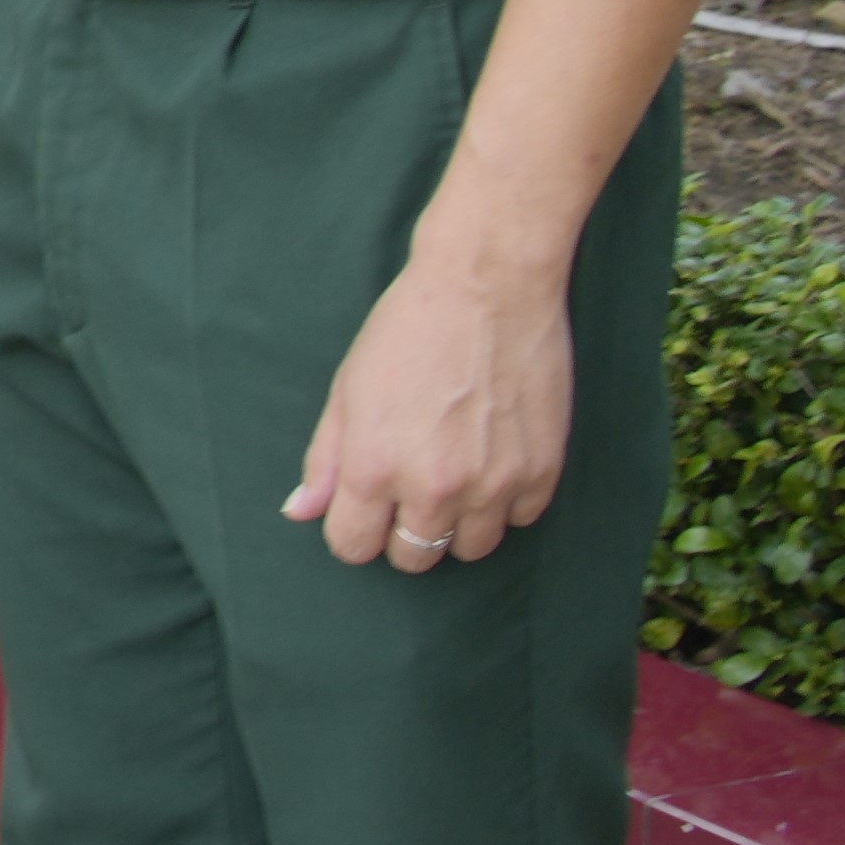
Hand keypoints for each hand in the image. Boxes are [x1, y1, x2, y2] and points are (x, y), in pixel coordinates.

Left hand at [284, 241, 576, 571]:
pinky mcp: (543, 471)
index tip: (364, 506)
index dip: (354, 528)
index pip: (353, 547)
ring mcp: (495, 483)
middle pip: (413, 557)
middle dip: (403, 531)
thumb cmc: (407, 331)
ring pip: (471, 550)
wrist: (488, 287)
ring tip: (453, 473)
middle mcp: (435, 487)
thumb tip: (300, 512)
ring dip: (457, 522)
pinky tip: (492, 460)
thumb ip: (325, 460)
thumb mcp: (348, 391)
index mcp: (375, 468)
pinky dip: (505, 502)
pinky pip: (520, 520)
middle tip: (410, 486)